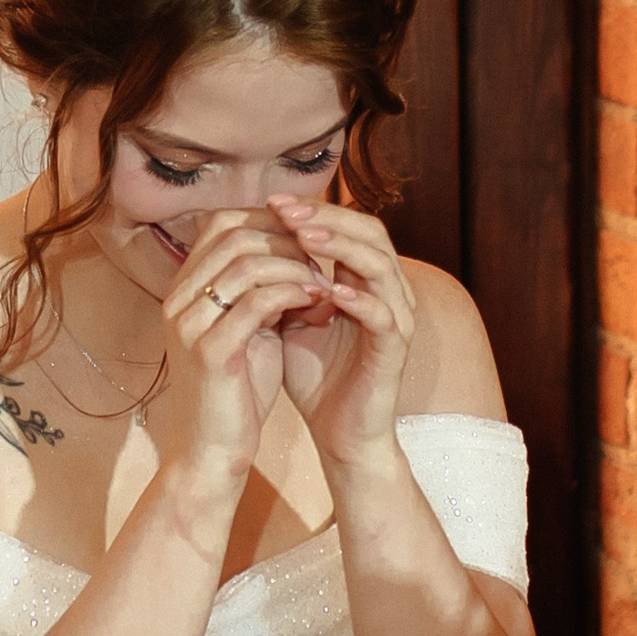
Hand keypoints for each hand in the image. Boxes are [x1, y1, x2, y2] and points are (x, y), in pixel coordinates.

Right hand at [146, 211, 326, 491]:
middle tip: (321, 257)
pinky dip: (293, 294)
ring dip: (295, 266)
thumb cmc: (236, 391)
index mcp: (184, 289)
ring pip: (247, 263)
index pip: (220, 223)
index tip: (306, 236)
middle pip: (233, 234)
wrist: (212, 451)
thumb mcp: (249, 328)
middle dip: (285, 239)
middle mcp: (178, 299)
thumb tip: (298, 250)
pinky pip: (257, 302)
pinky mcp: (210, 351)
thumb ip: (262, 289)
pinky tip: (316, 303)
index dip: (267, 219)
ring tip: (324, 282)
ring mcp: (190, 323)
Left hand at [266, 197, 413, 467]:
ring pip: (381, 266)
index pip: (348, 226)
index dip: (314, 210)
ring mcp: (396, 319)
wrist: (340, 434)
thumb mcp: (289, 319)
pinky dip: (359, 300)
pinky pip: (384, 315)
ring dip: (343, 248)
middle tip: (286, 209)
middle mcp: (387, 292)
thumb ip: (280, 283)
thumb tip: (240, 245)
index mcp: (363, 280)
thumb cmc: (316, 376)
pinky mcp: (395, 350)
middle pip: (370, 233)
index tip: (272, 201)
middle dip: (327, 217)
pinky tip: (329, 292)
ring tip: (305, 238)